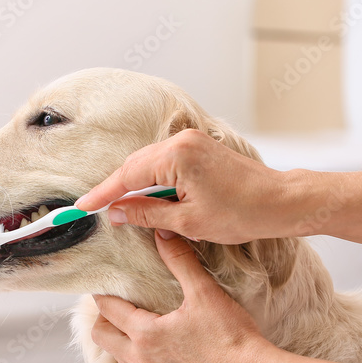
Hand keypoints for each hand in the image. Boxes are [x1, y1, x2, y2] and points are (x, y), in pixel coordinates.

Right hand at [75, 129, 294, 245]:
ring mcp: (191, 141)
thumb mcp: (187, 221)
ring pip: (148, 163)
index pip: (127, 177)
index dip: (102, 194)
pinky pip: (164, 161)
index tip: (81, 207)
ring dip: (133, 184)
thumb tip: (116, 212)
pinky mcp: (199, 147)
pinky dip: (151, 178)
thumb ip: (146, 214)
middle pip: (134, 165)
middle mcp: (181, 141)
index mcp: (176, 157)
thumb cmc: (241, 213)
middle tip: (94, 210)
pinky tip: (145, 196)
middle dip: (114, 188)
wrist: (280, 201)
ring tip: (117, 207)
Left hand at [91, 230, 273, 362]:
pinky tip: (148, 354)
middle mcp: (140, 360)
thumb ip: (180, 260)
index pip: (108, 310)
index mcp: (144, 333)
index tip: (105, 284)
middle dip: (104, 317)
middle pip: (101, 336)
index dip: (103, 294)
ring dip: (117, 341)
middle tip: (118, 304)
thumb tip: (162, 234)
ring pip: (116, 358)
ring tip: (132, 326)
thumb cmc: (230, 334)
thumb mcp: (203, 291)